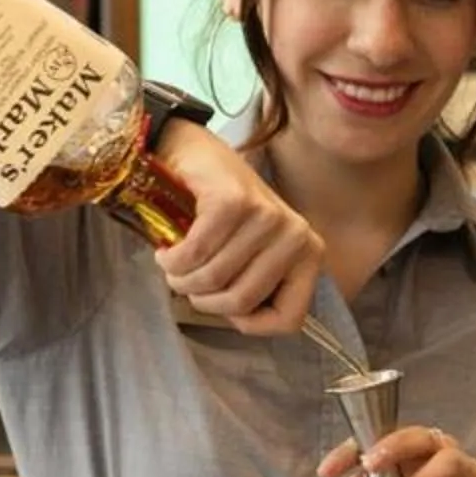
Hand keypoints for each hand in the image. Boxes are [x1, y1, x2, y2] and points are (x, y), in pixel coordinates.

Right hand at [148, 123, 327, 335]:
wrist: (191, 152)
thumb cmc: (220, 211)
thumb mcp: (251, 253)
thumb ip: (256, 286)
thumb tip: (242, 320)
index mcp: (309, 253)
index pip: (289, 319)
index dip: (248, 324)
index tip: (224, 305)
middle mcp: (297, 235)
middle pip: (242, 300)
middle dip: (202, 299)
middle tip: (185, 281)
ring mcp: (267, 217)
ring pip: (213, 280)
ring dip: (181, 279)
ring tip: (174, 264)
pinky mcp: (233, 203)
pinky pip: (194, 255)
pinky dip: (171, 259)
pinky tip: (166, 250)